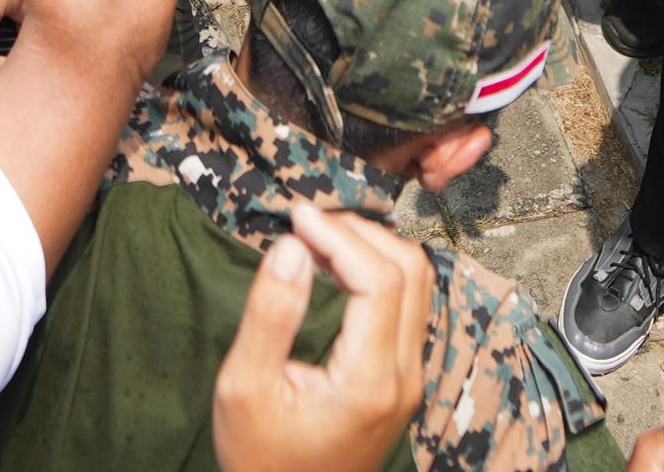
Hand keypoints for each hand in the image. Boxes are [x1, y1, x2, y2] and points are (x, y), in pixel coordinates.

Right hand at [212, 206, 432, 471]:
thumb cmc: (261, 457)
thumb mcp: (245, 387)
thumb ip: (270, 315)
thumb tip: (293, 246)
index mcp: (370, 381)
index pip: (380, 280)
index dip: (340, 235)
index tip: (297, 216)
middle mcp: (404, 377)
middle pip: (411, 272)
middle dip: (360, 232)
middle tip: (307, 222)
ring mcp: (409, 380)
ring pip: (418, 286)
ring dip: (373, 248)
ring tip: (318, 237)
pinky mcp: (402, 380)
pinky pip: (408, 307)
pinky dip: (378, 273)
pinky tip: (336, 267)